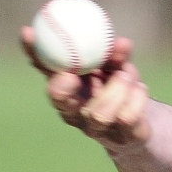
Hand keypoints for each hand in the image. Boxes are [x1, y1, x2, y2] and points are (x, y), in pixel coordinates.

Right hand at [21, 27, 151, 150]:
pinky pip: (127, 117)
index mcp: (66, 88)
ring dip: (115, 89)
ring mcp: (97, 128)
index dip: (33, 52)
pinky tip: (141, 88)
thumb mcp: (116, 66)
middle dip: (60, 88)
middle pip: (60, 102)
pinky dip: (136, 98)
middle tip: (71, 74)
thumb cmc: (119, 86)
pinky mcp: (122, 138)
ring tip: (127, 73)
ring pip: (99, 114)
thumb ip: (116, 56)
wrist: (141, 121)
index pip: (43, 69)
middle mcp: (75, 112)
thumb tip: (121, 42)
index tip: (29, 32)